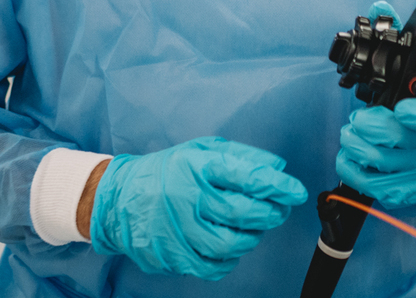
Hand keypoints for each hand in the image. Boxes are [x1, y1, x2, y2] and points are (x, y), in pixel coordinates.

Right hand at [89, 136, 306, 279]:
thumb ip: (241, 156)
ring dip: (251, 237)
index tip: (296, 191)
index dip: (277, 186)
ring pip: (231, 243)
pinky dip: (229, 259)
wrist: (120, 198)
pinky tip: (229, 246)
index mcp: (197, 165)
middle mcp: (187, 196)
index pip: (247, 176)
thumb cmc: (168, 171)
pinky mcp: (171, 254)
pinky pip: (212, 266)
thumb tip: (277, 168)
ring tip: (252, 227)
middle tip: (278, 210)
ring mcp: (178, 229)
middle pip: (243, 212)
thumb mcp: (202, 150)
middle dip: (270, 213)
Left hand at [334, 1, 415, 205]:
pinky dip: (350, 165)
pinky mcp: (402, 191)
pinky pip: (367, 183)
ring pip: (378, 161)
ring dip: (354, 142)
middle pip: (400, 140)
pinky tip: (351, 154)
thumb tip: (381, 6)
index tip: (401, 109)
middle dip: (369, 124)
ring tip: (353, 132)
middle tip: (361, 118)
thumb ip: (399, 39)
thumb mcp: (413, 74)